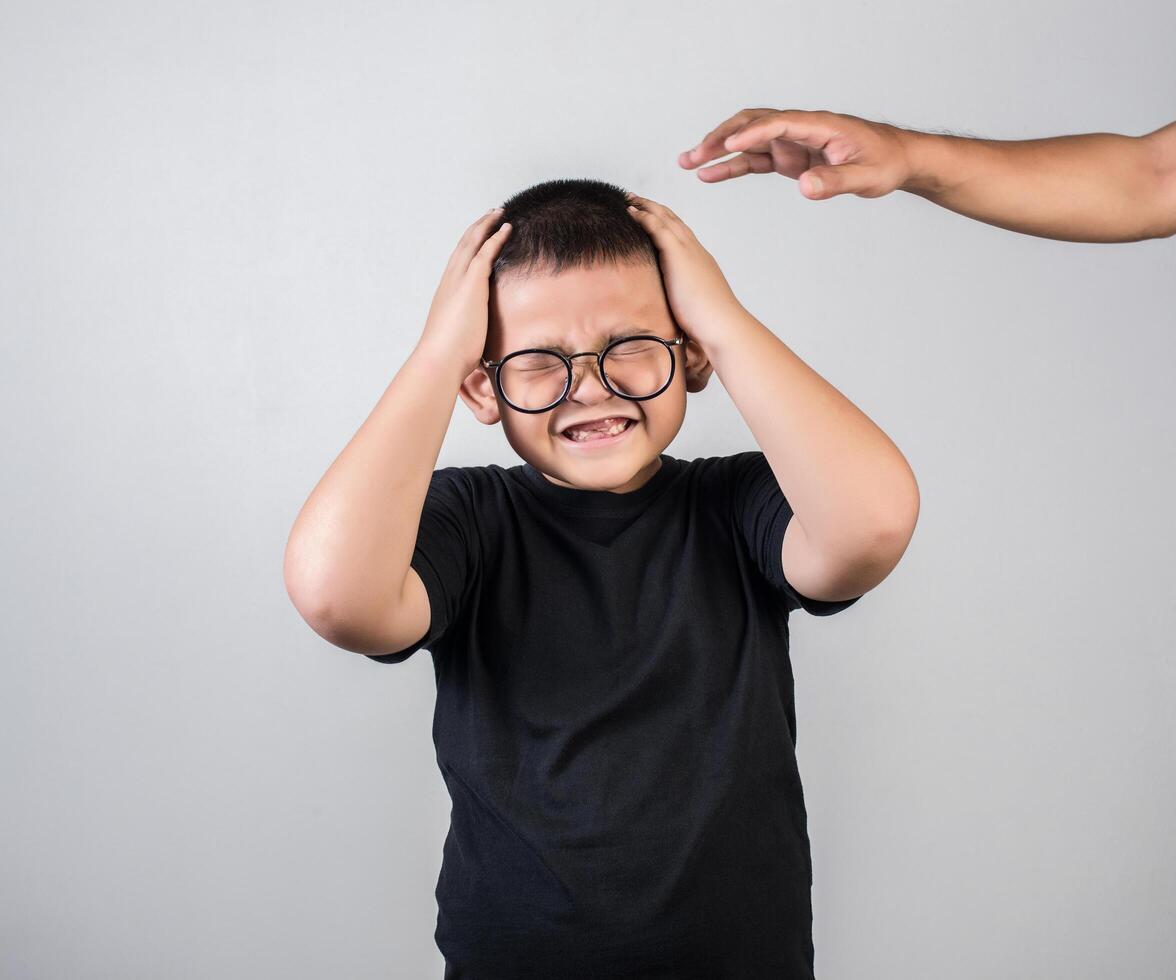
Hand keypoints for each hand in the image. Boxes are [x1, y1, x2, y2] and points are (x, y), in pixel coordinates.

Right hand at [417, 208, 511, 375]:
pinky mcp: (472, 282)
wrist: (439, 359)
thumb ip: (467, 335)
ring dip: (486, 225)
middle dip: (477, 228)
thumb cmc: (448, 357)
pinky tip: (507, 228)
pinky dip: (495, 237)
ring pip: (472, 242)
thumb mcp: (459, 340)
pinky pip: (485, 252)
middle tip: (490, 215)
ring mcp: (459, 280)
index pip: (458, 263)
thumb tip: (475, 349)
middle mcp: (450, 281)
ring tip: (499, 213)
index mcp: (447, 293)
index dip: (469, 247)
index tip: (479, 237)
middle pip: (463, 245)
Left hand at [624, 193, 746, 351]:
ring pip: (665, 219)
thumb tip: (674, 313)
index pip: (680, 237)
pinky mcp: (678, 254)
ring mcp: (688, 251)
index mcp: (699, 262)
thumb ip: (683, 301)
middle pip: (673, 221)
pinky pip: (658, 228)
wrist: (722, 325)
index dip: (665, 224)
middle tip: (636, 199)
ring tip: (629, 199)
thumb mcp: (693, 307)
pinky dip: (645, 217)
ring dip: (647, 207)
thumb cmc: (709, 324)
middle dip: (655, 209)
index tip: (651, 217)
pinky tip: (632, 212)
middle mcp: (695, 251)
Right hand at [678, 107, 915, 200]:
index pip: (778, 124)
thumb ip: (835, 182)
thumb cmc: (884, 162)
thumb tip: (805, 187)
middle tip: (693, 155)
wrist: (895, 160)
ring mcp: (791, 143)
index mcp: (818, 125)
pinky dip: (731, 167)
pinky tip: (710, 175)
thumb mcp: (865, 177)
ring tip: (687, 163)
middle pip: (751, 124)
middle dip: (720, 138)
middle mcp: (799, 129)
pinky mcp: (788, 158)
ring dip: (717, 151)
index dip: (752, 133)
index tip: (728, 145)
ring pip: (746, 141)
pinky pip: (754, 160)